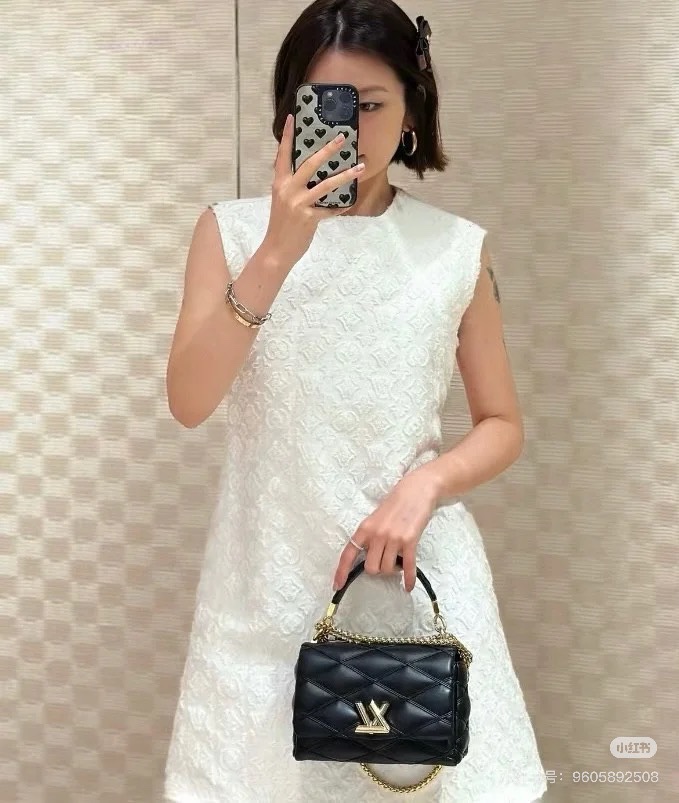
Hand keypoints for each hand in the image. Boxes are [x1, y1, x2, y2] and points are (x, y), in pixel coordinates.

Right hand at [263, 113, 365, 270]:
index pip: (282, 156)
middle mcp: (288, 190)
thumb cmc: (281, 226)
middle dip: (327, 150)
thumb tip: (312, 176)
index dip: (287, 137)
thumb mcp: (283, 202)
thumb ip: (293, 187)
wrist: (276, 250)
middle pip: (310, 164)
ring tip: (360, 167)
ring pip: (326, 184)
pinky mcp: (308, 217)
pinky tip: (348, 203)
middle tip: (342, 138)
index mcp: (280, 184)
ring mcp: (298, 203)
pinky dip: (340, 207)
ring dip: (346, 175)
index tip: (292, 118)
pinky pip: (330, 209)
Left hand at [332, 470, 439, 593]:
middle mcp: (377, 534)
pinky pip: (408, 567)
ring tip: (399, 560)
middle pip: (371, 568)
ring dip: (393, 570)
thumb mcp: (376, 518)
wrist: (417, 490)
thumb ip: (370, 536)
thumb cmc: (396, 503)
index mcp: (365, 528)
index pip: (348, 554)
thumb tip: (368, 557)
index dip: (341, 572)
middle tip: (386, 562)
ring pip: (387, 569)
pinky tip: (409, 586)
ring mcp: (393, 538)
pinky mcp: (409, 541)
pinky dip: (409, 579)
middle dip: (379, 570)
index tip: (337, 586)